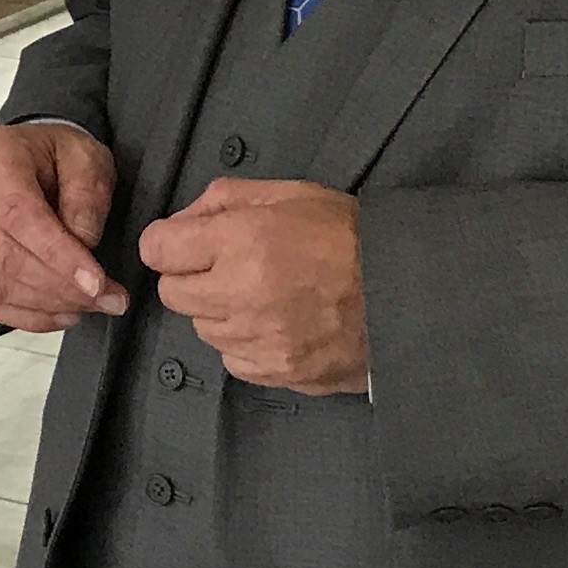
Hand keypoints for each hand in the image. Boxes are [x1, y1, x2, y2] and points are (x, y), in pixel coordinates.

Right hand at [0, 121, 125, 331]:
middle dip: (59, 287)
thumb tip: (83, 247)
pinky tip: (62, 313)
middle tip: (108, 299)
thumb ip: (86, 197)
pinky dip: (26, 316)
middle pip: (4, 255)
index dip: (58, 255)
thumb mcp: (87, 158)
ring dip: (45, 304)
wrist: (32, 154)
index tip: (97, 283)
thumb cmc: (60, 154)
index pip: (18, 216)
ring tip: (91, 305)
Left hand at [139, 177, 365, 393]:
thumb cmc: (348, 234)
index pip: (156, 249)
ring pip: (203, 329)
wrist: (410, 292)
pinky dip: (245, 344)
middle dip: (192, 277)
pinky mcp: (279, 373)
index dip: (170, 243)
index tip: (189, 244)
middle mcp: (241, 296)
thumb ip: (223, 200)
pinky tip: (276, 326)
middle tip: (230, 269)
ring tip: (263, 297)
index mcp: (241, 243)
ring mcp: (259, 341)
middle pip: (172, 293)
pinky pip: (233, 360)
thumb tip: (179, 223)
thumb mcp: (288, 194)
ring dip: (220, 312)